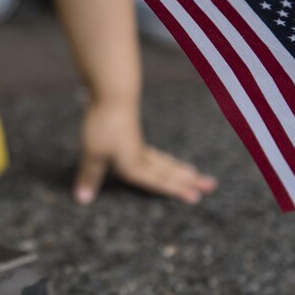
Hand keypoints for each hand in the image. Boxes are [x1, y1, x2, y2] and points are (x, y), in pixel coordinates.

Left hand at [73, 99, 217, 205]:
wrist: (112, 95)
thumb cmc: (104, 125)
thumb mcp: (93, 153)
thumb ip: (89, 177)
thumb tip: (82, 199)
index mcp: (134, 165)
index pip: (158, 183)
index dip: (176, 191)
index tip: (196, 198)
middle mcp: (141, 158)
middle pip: (169, 172)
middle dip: (189, 181)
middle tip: (212, 185)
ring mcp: (139, 146)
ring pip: (165, 162)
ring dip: (180, 170)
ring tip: (195, 174)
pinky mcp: (134, 136)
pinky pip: (156, 155)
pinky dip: (165, 161)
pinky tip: (166, 161)